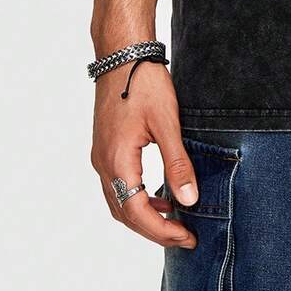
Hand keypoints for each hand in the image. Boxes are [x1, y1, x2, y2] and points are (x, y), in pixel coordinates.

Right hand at [91, 60, 198, 247]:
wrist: (122, 53)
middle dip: (154, 229)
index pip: (137, 212)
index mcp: (117, 161)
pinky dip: (137, 197)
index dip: (162, 230)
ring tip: (174, 221)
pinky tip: (158, 194)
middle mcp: (103, 163)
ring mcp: (101, 156)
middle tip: (184, 236)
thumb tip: (189, 200)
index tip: (187, 237)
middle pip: (125, 212)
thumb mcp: (167, 123)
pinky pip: (118, 184)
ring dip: (144, 216)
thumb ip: (178, 164)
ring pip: (119, 201)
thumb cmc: (144, 83)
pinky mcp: (105, 147)